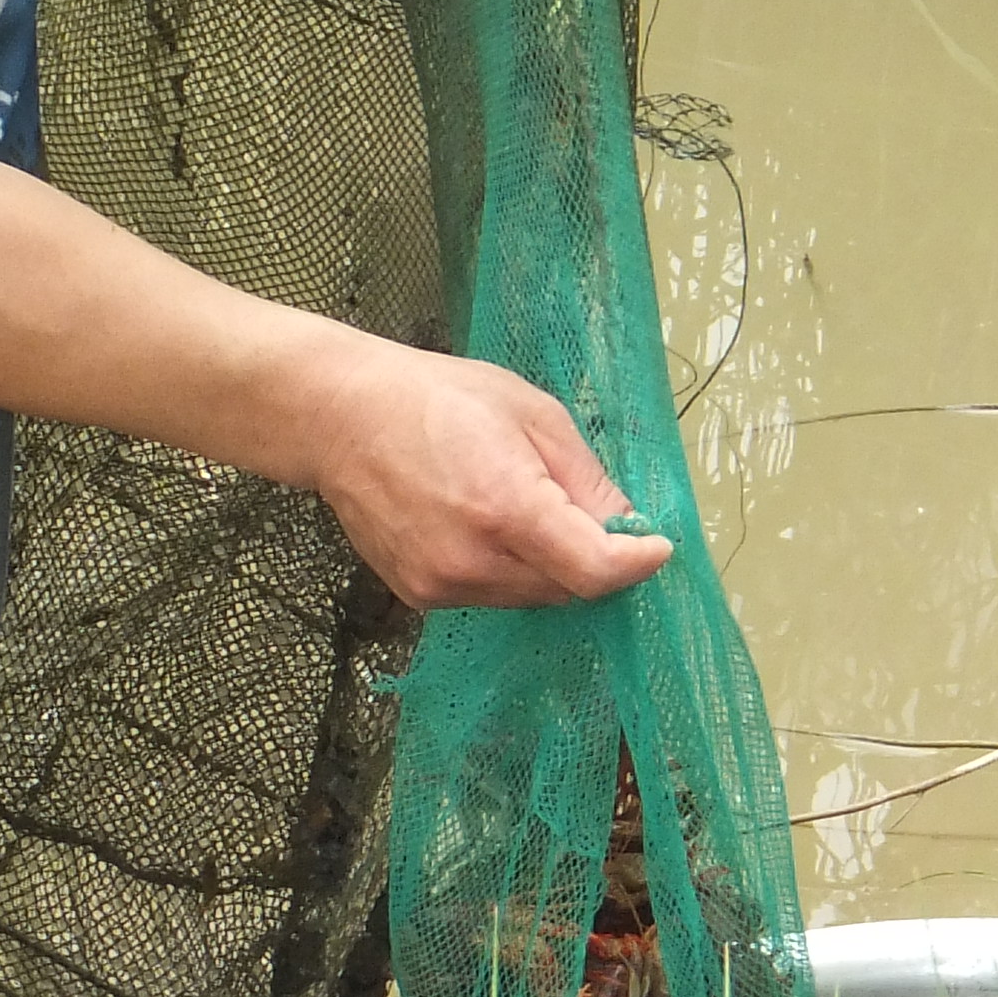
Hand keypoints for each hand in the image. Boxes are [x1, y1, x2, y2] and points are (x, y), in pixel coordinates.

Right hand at [301, 341, 671, 609]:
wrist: (341, 418)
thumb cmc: (436, 398)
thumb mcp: (531, 412)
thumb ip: (585, 476)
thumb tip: (627, 522)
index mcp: (506, 506)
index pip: (594, 570)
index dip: (636, 563)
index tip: (656, 546)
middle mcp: (473, 559)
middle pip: (568, 588)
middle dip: (593, 558)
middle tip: (588, 512)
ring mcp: (441, 584)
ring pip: (531, 598)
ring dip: (549, 566)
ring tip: (521, 506)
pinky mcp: (419, 595)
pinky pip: (490, 596)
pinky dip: (507, 571)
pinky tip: (481, 522)